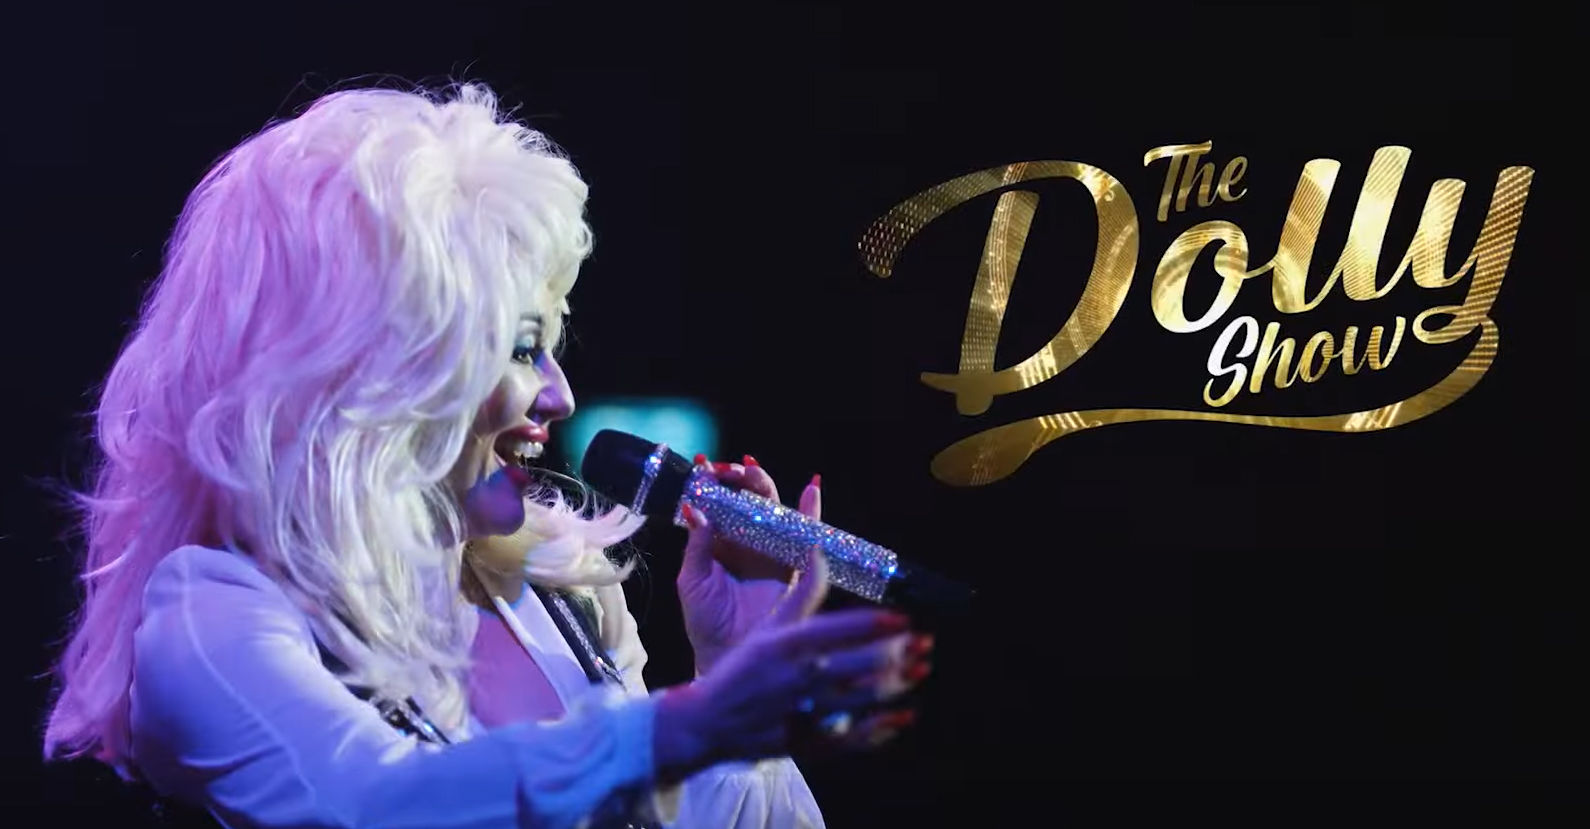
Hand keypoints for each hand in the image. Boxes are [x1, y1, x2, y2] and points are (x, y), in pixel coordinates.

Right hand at [653, 547, 929, 780]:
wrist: (708, 722)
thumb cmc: (741, 670)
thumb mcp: (768, 627)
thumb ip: (801, 592)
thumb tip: (820, 550)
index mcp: (787, 645)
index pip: (840, 630)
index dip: (876, 624)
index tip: (904, 617)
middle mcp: (798, 677)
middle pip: (858, 663)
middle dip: (896, 653)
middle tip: (925, 643)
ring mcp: (804, 712)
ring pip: (860, 697)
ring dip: (896, 684)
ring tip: (920, 669)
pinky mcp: (808, 742)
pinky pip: (852, 737)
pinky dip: (881, 729)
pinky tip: (904, 717)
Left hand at [677, 455, 819, 674]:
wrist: (728, 656)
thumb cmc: (706, 622)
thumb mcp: (692, 580)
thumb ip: (697, 544)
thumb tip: (695, 508)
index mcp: (718, 544)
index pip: (718, 505)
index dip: (712, 485)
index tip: (703, 467)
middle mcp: (745, 543)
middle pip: (747, 501)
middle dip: (739, 480)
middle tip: (728, 468)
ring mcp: (769, 552)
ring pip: (772, 510)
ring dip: (765, 487)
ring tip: (753, 470)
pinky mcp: (791, 565)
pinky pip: (805, 534)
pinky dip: (810, 510)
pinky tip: (811, 488)